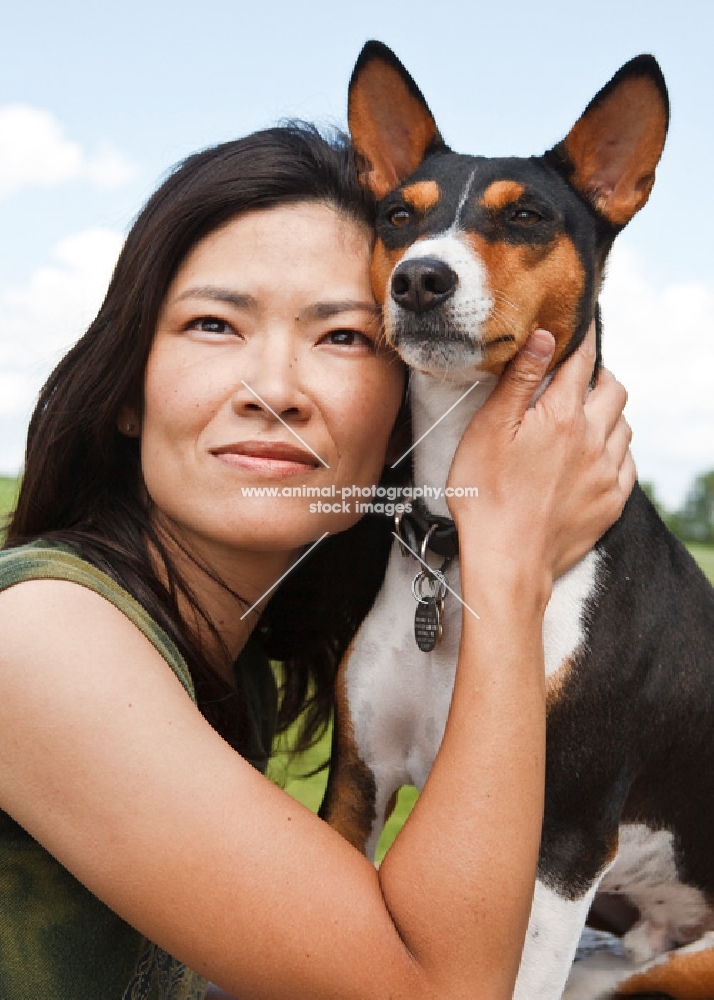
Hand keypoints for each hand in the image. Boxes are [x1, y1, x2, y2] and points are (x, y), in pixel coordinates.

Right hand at [446, 322, 633, 592]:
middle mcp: (594, 439)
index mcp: (563, 415)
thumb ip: (519, 380)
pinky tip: (595, 455)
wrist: (507, 561)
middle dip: (599, 376)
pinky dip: (615, 450)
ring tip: (585, 416)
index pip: (582, 360)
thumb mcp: (489, 430)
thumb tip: (544, 336)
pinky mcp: (611, 502)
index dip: (582, 337)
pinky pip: (627, 464)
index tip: (581, 323)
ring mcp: (606, 473)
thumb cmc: (486, 495)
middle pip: (615, 390)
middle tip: (578, 377)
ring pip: (625, 426)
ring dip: (609, 413)